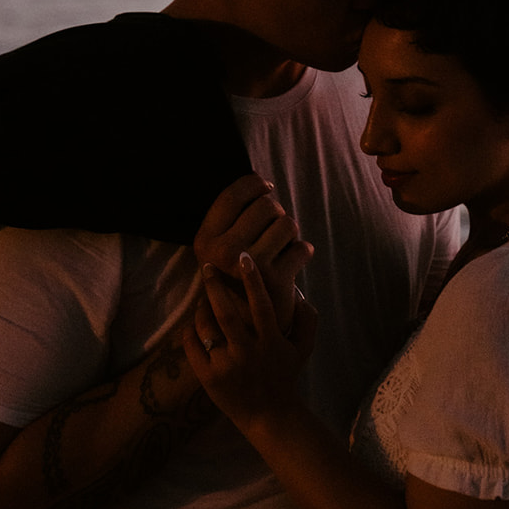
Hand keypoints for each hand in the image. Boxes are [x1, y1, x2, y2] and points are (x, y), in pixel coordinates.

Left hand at [184, 253, 317, 428]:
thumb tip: (296, 290)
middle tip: (207, 266)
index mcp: (271, 342)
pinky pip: (192, 347)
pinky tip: (194, 323)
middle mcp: (248, 352)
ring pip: (206, 327)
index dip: (252, 279)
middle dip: (215, 286)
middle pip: (226, 312)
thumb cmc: (285, 377)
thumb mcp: (304, 348)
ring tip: (202, 298)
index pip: (261, 304)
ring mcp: (226, 366)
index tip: (243, 257)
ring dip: (201, 307)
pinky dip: (190, 331)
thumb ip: (307, 318)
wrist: (269, 416)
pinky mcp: (208, 378)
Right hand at [193, 174, 312, 331]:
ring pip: (288, 224)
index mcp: (205, 239)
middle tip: (271, 231)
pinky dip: (302, 253)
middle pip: (267, 206)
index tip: (266, 187)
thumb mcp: (218, 248)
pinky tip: (291, 263)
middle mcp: (224, 251)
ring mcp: (251, 267)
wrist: (244, 327)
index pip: (234, 194)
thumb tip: (259, 181)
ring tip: (279, 249)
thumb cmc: (235, 278)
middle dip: (276, 214)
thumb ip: (232, 218)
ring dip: (289, 234)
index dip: (254, 183)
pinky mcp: (276, 280)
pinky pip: (303, 248)